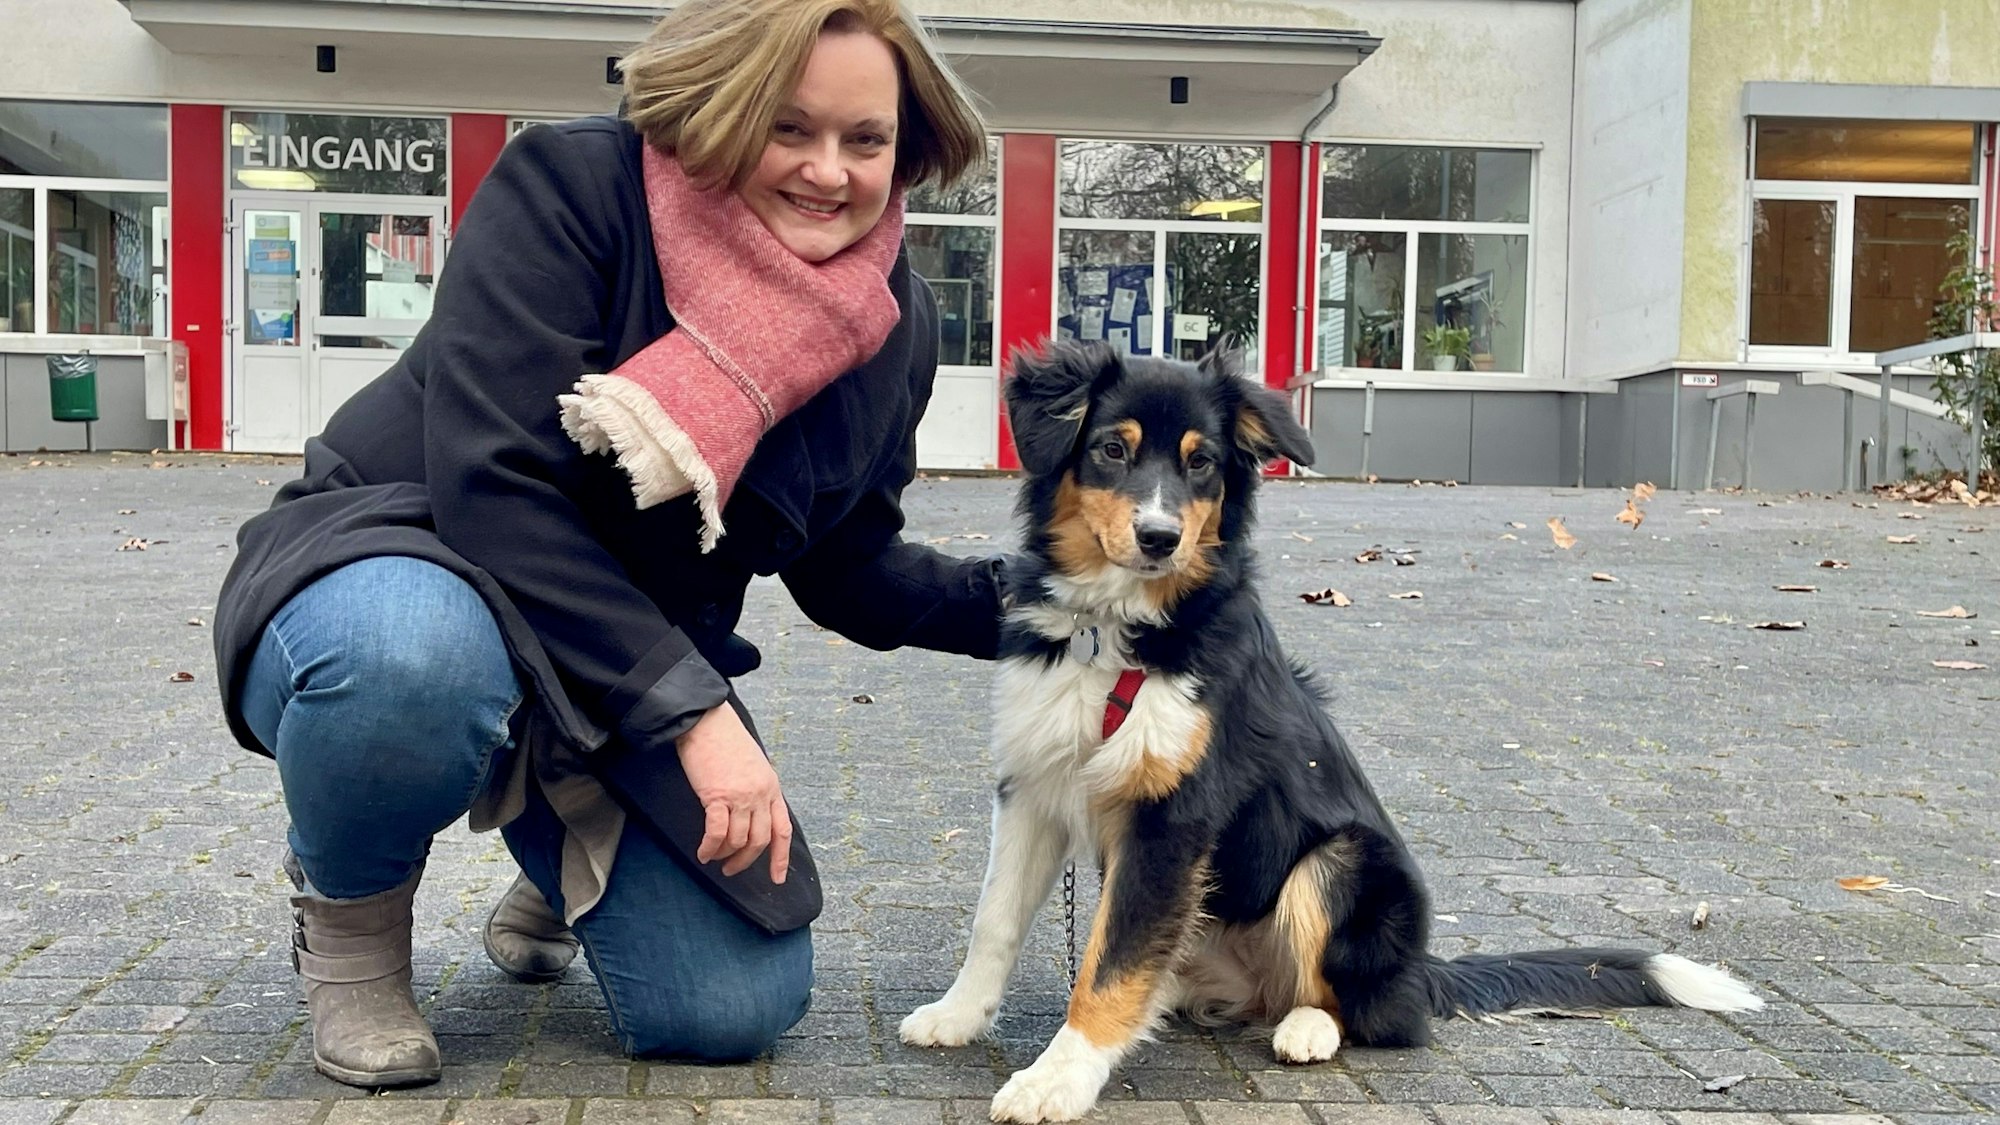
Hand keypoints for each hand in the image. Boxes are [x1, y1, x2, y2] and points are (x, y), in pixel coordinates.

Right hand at [675, 704, 791, 882]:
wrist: (707, 722)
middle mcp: (761, 794)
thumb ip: (758, 790)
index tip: (778, 878)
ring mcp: (741, 796)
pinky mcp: (717, 796)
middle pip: (760, 840)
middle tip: (731, 869)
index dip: (781, 858)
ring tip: (713, 857)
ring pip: (738, 840)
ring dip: (725, 854)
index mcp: (772, 788)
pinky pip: (717, 832)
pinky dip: (710, 847)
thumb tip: (752, 816)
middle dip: (746, 860)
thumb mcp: (754, 765)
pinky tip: (703, 852)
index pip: (782, 830)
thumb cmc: (726, 741)